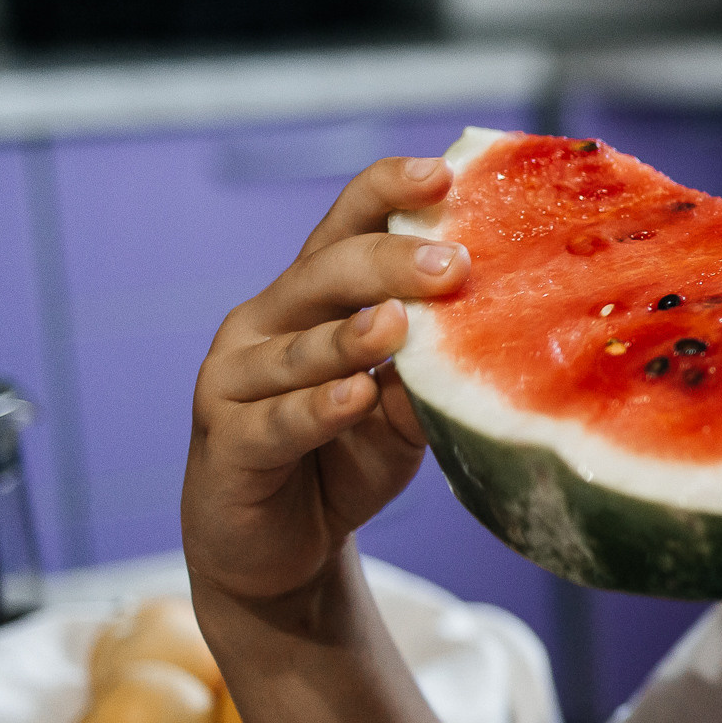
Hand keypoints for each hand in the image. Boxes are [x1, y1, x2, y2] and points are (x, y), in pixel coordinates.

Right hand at [183, 157, 469, 601]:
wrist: (281, 549)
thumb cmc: (346, 458)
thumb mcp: (402, 414)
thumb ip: (430, 374)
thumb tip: (494, 334)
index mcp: (313, 297)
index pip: (346, 227)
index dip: (386, 193)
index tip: (441, 173)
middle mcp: (268, 322)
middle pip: (326, 274)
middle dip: (388, 264)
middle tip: (450, 264)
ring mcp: (237, 379)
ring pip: (299, 348)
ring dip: (350, 336)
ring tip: (399, 323)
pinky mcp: (227, 442)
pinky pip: (278, 421)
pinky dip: (317, 410)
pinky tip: (353, 398)